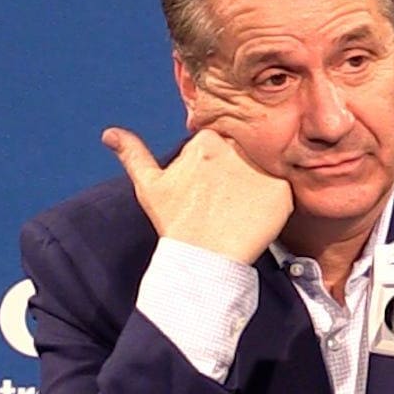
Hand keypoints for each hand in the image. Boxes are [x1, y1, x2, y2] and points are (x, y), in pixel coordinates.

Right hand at [102, 126, 291, 263]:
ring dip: (258, 185)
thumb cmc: (176, 223)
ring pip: (266, 168)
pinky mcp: (282, 191)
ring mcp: (261, 169)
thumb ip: (133, 154)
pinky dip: (274, 203)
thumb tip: (108, 133)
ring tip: (242, 209)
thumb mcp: (150, 186)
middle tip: (229, 199)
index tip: (213, 185)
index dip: (219, 163)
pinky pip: (284, 189)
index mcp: (207, 140)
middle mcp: (236, 148)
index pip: (222, 140)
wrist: (203, 260)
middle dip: (241, 169)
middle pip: (247, 150)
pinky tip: (256, 218)